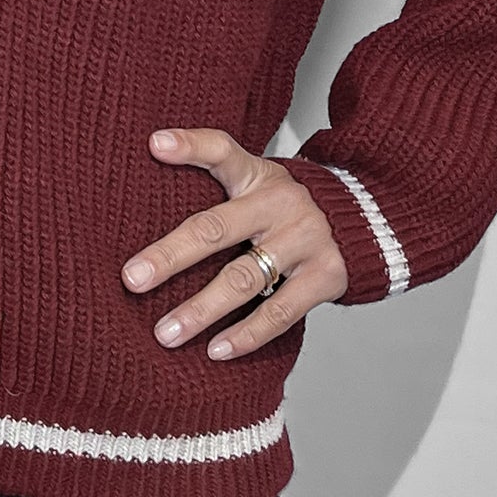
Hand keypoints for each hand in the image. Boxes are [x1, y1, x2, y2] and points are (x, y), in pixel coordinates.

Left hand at [122, 126, 348, 358]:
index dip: (189, 145)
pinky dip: (246, 335)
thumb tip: (152, 151)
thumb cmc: (285, 206)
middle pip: (217, 228)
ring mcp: (304, 241)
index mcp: (258, 176)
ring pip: (244, 278)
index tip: (154, 145)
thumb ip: (211, 172)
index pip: (223, 151)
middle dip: (171, 256)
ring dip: (201, 310)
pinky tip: (215, 351)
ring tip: (165, 334)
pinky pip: (279, 312)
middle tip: (132, 279)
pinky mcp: (325, 277)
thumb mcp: (256, 178)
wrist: (365, 222)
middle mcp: (281, 204)